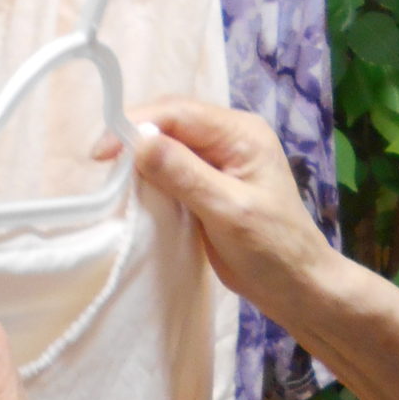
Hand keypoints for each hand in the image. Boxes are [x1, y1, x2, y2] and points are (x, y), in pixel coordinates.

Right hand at [121, 98, 342, 336]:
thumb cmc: (272, 250)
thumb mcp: (228, 211)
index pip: (179, 112)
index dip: (136, 125)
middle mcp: (229, 137)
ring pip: (168, 144)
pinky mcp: (208, 183)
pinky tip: (134, 190)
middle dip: (134, 137)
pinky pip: (172, 168)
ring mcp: (219, 159)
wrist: (297, 287)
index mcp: (241, 133)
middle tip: (102, 166)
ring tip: (113, 178)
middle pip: (170, 121)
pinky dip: (150, 177)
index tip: (102, 154)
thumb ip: (185, 175)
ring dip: (140, 158)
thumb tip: (140, 142)